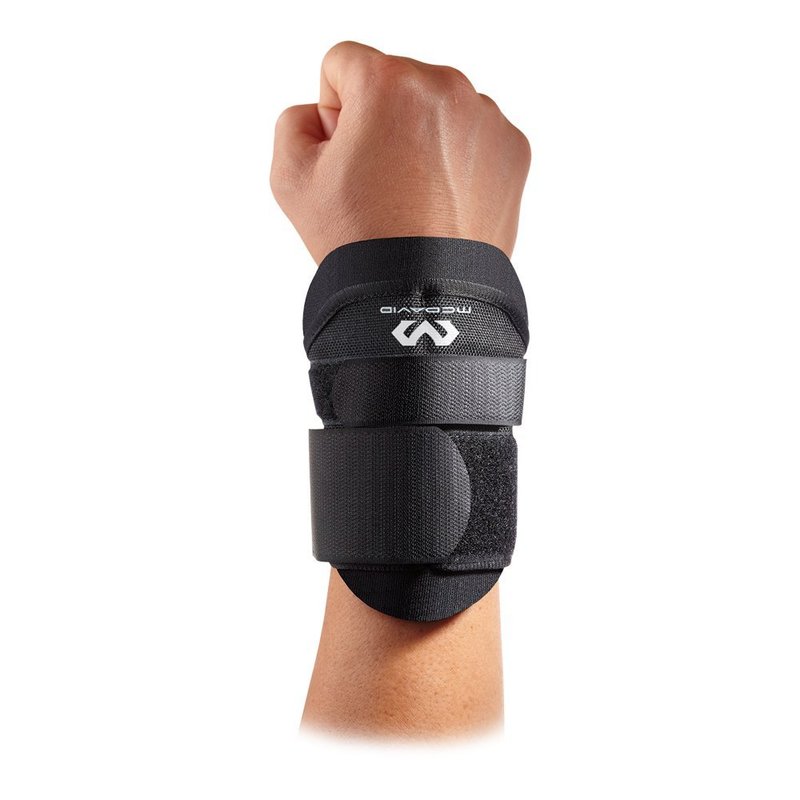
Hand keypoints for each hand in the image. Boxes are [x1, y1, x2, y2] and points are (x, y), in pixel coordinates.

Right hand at [270, 41, 530, 263]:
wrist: (421, 298)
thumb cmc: (363, 243)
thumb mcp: (291, 179)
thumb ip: (294, 122)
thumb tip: (321, 115)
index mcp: (390, 82)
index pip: (342, 65)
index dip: (333, 115)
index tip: (347, 160)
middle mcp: (447, 87)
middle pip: (395, 85)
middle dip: (381, 123)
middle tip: (379, 186)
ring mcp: (487, 119)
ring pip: (437, 110)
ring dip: (422, 140)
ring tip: (413, 200)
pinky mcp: (514, 151)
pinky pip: (474, 138)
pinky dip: (458, 163)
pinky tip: (443, 204)